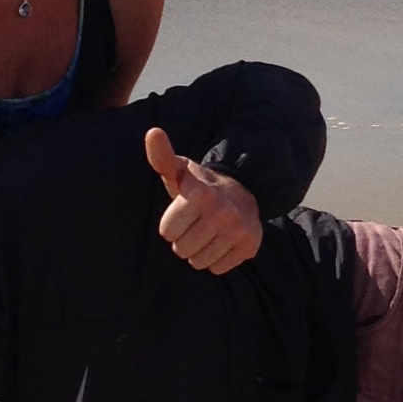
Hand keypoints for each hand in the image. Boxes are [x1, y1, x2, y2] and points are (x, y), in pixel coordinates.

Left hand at [144, 125, 262, 272]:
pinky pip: (217, 268)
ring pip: (199, 262)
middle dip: (184, 240)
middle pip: (181, 250)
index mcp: (201, 194)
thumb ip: (162, 157)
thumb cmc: (199, 186)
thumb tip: (152, 133)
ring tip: (207, 232)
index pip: (167, 232)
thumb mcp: (180, 171)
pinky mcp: (250, 246)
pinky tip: (221, 241)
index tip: (182, 212)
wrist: (241, 192)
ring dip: (199, 251)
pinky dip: (216, 258)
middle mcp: (223, 213)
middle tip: (195, 224)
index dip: (171, 224)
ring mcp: (239, 231)